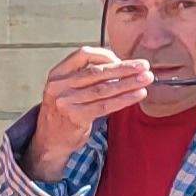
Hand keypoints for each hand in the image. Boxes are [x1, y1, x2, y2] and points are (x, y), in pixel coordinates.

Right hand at [25, 48, 154, 179]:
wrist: (50, 140)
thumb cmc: (64, 111)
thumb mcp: (66, 88)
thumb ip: (86, 76)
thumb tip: (121, 65)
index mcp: (57, 73)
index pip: (83, 55)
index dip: (105, 55)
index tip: (122, 59)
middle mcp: (59, 86)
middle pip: (97, 72)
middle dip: (124, 68)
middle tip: (144, 66)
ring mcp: (66, 102)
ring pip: (104, 89)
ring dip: (129, 83)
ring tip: (146, 79)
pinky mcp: (76, 117)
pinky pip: (105, 106)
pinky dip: (124, 99)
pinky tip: (138, 94)